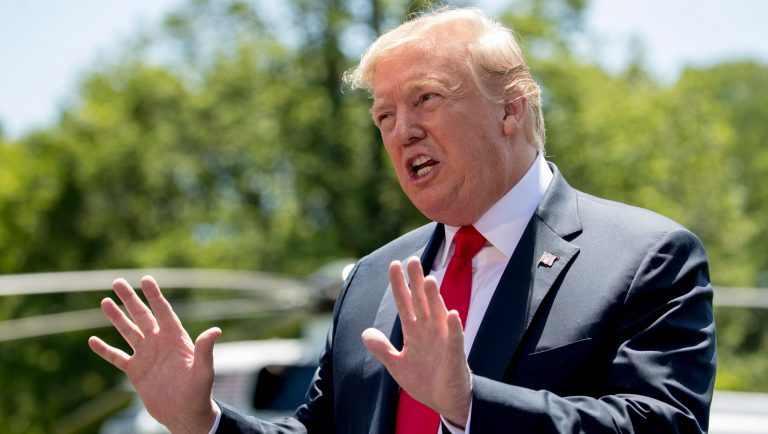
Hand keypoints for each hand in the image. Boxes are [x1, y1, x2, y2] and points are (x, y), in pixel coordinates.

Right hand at [88, 276, 220, 433]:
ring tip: (105, 301)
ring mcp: (146, 355)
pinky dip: (105, 350)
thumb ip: (205, 350)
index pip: (163, 311)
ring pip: (128, 331)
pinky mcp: (136, 371)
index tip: (145, 279)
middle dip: (130, 299)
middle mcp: (159, 342)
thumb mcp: (203, 370)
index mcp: (176, 338)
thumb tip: (215, 330)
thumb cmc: (199, 392)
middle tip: (117, 281)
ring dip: (116, 317)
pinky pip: (117, 357)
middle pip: (142, 316)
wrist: (185, 414)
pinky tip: (93, 340)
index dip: (154, 295)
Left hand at [362, 257, 471, 426]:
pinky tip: (454, 314)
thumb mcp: (397, 365)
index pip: (405, 303)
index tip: (394, 265)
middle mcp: (430, 331)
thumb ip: (383, 349)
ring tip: (429, 280)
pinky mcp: (455, 356)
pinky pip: (455, 340)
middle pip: (422, 302)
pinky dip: (455, 328)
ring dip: (434, 299)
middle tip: (413, 260)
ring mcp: (443, 341)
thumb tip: (365, 333)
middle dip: (417, 282)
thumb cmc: (425, 380)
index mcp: (415, 331)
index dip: (399, 285)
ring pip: (438, 315)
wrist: (446, 402)